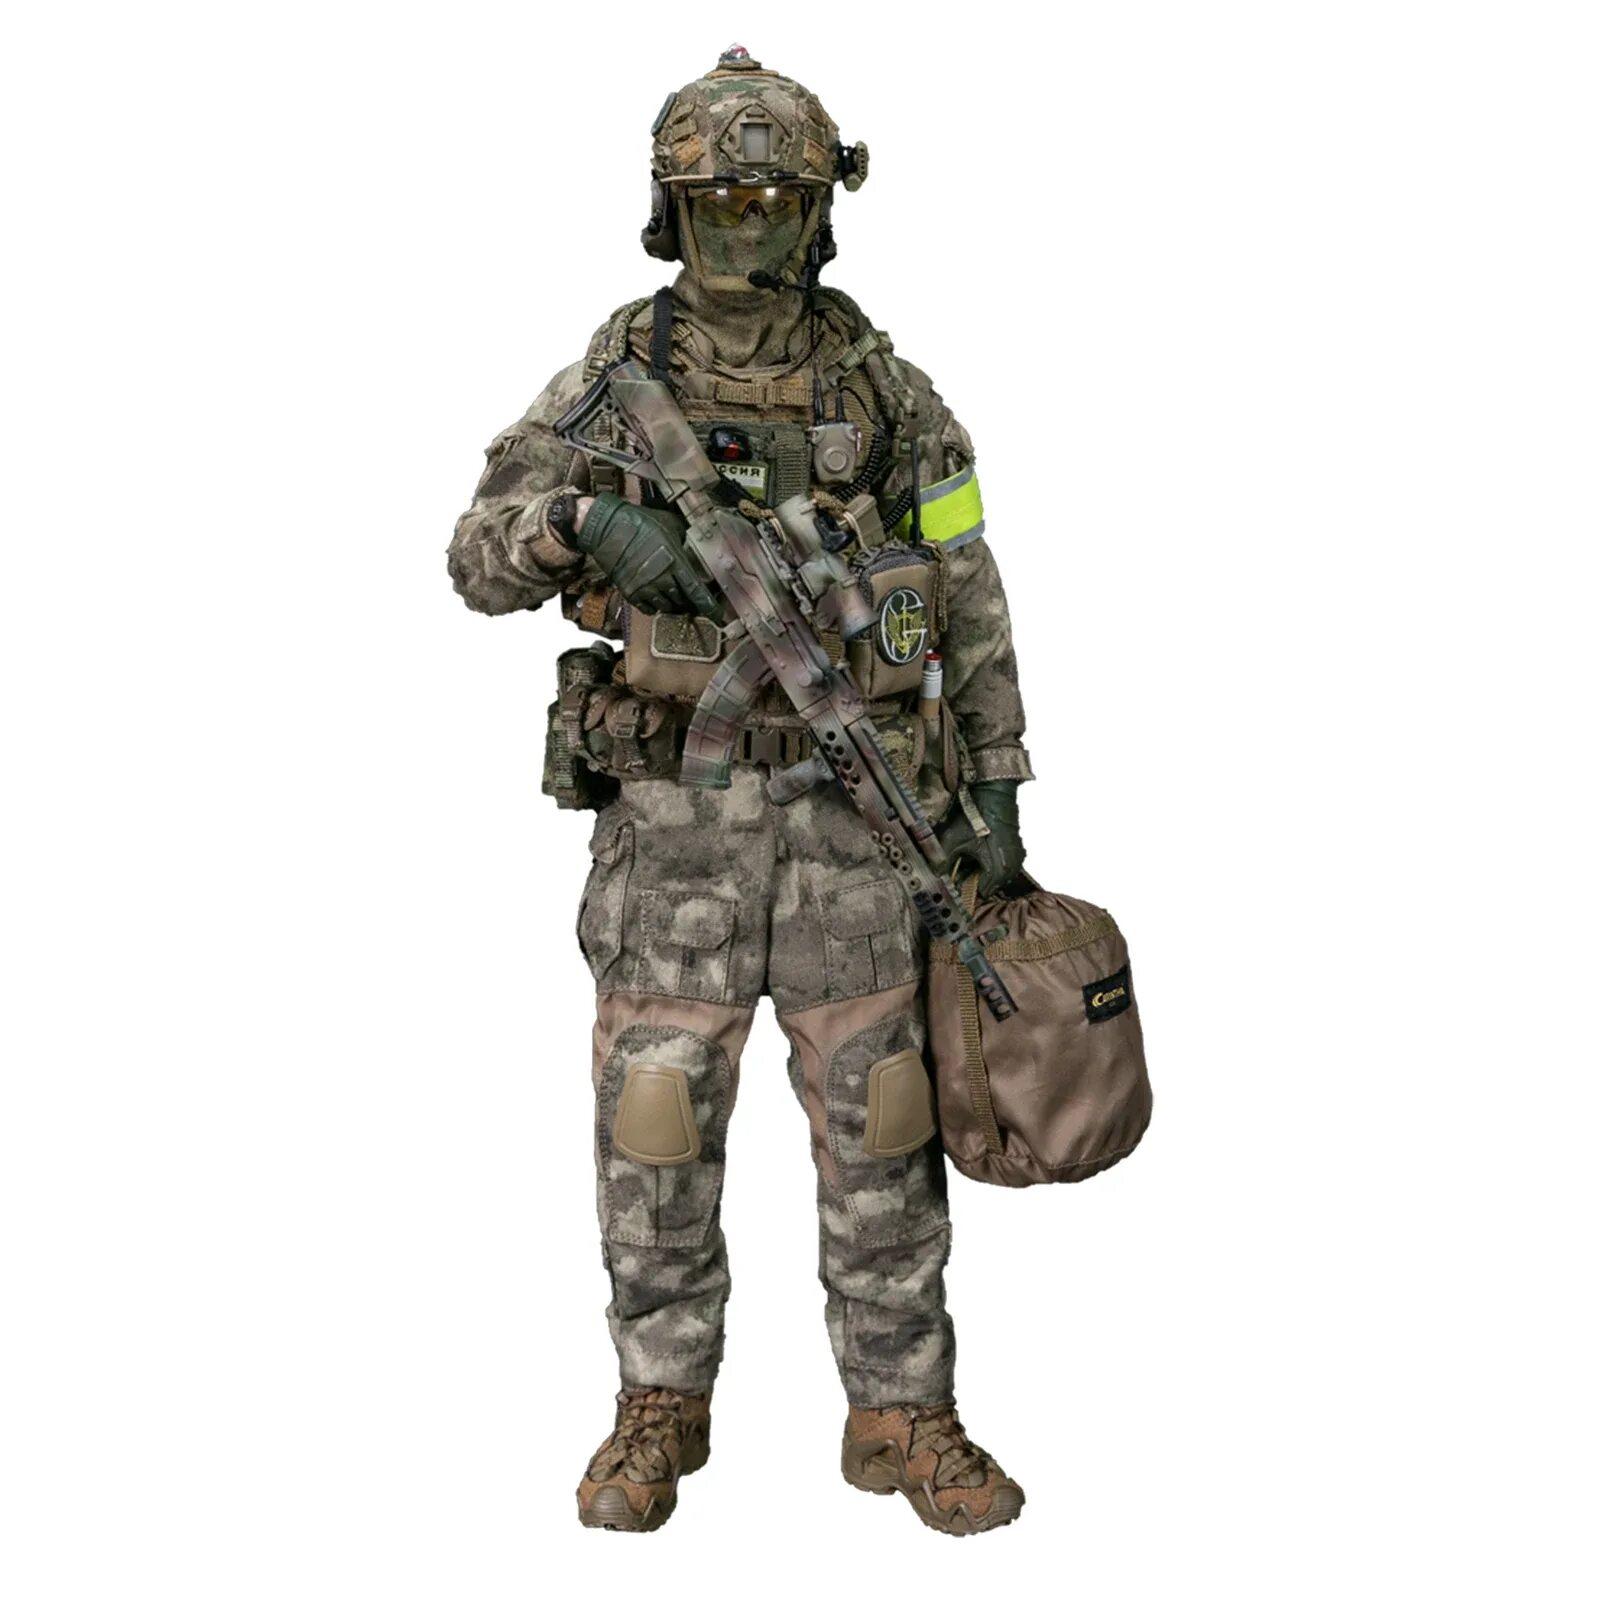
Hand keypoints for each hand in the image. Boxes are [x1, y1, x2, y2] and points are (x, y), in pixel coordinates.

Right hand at [567, 493, 716, 615]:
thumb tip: (692, 547)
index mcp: (675, 562)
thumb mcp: (669, 525)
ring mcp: (645, 588)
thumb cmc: (639, 523)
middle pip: (682, 601)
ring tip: (671, 595)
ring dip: (671, 603)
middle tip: (689, 596)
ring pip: (665, 607)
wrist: (607, 527)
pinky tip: (655, 597)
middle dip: (688, 601)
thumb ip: (683, 540)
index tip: (718, 616)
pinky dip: (654, 606)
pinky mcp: (630, 593)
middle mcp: (662, 579)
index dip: (709, 606)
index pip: (696, 591)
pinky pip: (647, 609)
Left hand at [938, 780, 1025, 897]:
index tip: (954, 879)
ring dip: (981, 869)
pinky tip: (979, 848)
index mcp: (999, 870)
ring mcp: (1017, 859)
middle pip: (988, 884)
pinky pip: (1002, 863)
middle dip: (972, 878)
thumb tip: (934, 875)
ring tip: (968, 855)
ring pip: (995, 874)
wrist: (994, 793)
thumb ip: (942, 862)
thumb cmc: (976, 815)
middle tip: (959, 865)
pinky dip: (990, 860)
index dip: (964, 887)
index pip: (980, 893)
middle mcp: (1012, 868)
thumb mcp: (953, 840)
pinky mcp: (1017, 849)